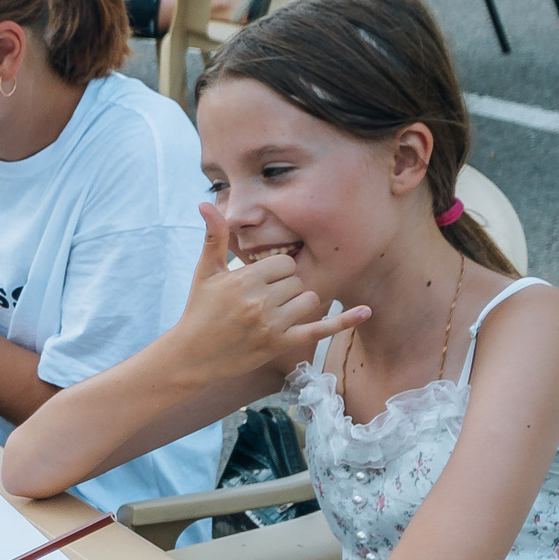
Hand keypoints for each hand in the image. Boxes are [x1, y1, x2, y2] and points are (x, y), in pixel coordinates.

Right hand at [173, 201, 367, 375]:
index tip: (261, 281)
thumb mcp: (205, 272)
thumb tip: (205, 204)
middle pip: (297, 282)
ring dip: (298, 304)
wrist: (192, 355)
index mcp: (244, 280)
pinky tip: (366, 311)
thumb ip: (214, 237)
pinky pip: (320, 330)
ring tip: (275, 312)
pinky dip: (344, 321)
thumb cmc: (199, 310)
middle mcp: (260, 302)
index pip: (284, 263)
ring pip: (309, 301)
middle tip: (262, 300)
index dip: (276, 271)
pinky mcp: (280, 345)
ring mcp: (272, 325)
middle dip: (285, 288)